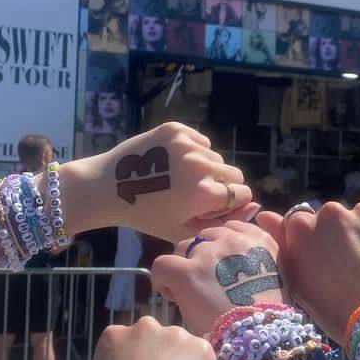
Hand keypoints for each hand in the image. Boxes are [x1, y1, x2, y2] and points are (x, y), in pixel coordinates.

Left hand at [60, 123, 251, 241]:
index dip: (229, 202)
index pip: (241, 193)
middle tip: (196, 193)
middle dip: (222, 184)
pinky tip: (171, 163)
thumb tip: (253, 209)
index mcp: (203, 193)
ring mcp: (187, 145)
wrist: (106, 187)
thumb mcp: (181, 231)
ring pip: (215, 157)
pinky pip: (200, 141)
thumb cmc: (144, 215)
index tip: (212, 206)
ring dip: (205, 168)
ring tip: (179, 178)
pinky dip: (193, 151)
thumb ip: (219, 224)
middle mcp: (199, 165)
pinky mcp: (176, 129)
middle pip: (233, 173)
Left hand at [150, 221, 285, 334]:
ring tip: (189, 292)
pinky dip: (163, 280)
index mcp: (260, 240)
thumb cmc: (267, 318)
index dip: (219, 248)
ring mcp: (209, 254)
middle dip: (202, 257)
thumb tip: (233, 263)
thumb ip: (256, 262)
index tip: (220, 269)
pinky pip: (163, 265)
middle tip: (205, 284)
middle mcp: (235, 240)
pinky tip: (174, 296)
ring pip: (182, 248)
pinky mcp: (187, 272)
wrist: (258, 339)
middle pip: (205, 237)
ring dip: (184, 266)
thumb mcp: (274, 278)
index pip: (230, 228)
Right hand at [267, 202, 359, 344]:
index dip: (313, 244)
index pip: (301, 223)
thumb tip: (264, 214)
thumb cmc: (339, 312)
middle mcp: (331, 212)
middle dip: (338, 236)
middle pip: (332, 218)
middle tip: (351, 269)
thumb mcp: (300, 285)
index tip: (325, 264)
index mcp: (301, 227)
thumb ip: (281, 246)